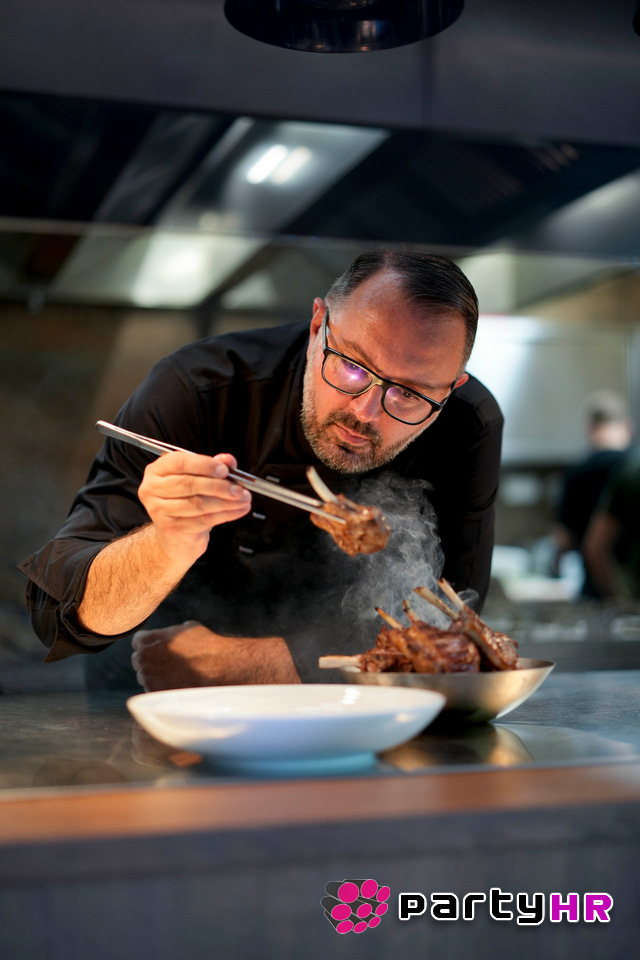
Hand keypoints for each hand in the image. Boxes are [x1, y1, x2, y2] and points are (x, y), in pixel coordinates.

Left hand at [131, 622, 300, 690]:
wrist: (218, 666)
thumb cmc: (207, 645)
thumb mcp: (187, 628)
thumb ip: (172, 632)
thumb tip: (173, 633)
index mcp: (148, 639)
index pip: (137, 641)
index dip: (149, 644)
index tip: (158, 648)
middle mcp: (144, 658)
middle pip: (138, 660)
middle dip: (150, 661)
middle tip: (166, 663)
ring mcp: (148, 677)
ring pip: (144, 677)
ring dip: (155, 676)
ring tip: (175, 675)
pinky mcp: (156, 693)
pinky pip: (152, 691)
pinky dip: (161, 689)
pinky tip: (177, 684)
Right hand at [138, 451, 251, 565]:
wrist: (175, 536)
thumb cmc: (185, 502)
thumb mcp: (198, 480)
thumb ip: (212, 466)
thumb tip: (228, 460)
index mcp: (157, 470)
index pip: (180, 462)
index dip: (204, 465)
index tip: (225, 469)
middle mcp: (152, 489)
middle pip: (189, 484)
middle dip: (219, 486)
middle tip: (239, 488)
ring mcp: (159, 510)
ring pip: (198, 503)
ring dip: (226, 502)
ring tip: (243, 499)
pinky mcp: (171, 528)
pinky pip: (203, 519)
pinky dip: (225, 514)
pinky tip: (237, 510)